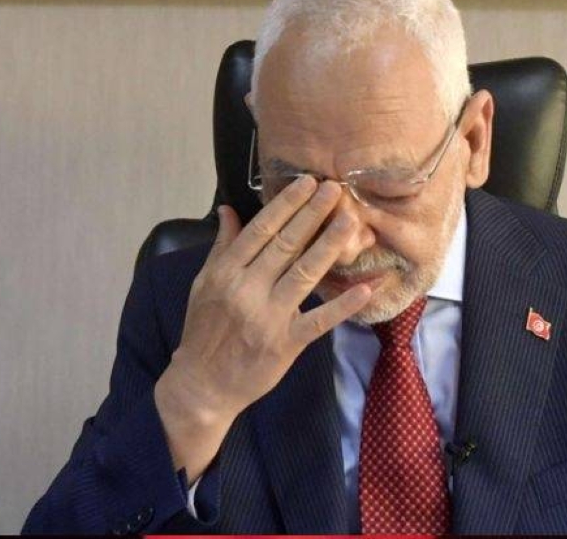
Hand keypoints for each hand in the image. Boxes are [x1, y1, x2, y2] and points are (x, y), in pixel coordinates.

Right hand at [154, 177, 370, 481]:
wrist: (201, 384)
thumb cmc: (203, 330)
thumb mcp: (204, 284)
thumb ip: (222, 246)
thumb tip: (229, 209)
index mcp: (226, 272)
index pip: (261, 230)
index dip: (286, 205)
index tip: (306, 183)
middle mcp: (247, 289)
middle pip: (286, 244)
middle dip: (313, 214)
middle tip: (336, 189)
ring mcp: (268, 317)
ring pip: (304, 273)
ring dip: (329, 244)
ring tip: (350, 220)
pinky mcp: (286, 343)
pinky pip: (319, 320)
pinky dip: (343, 304)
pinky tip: (365, 288)